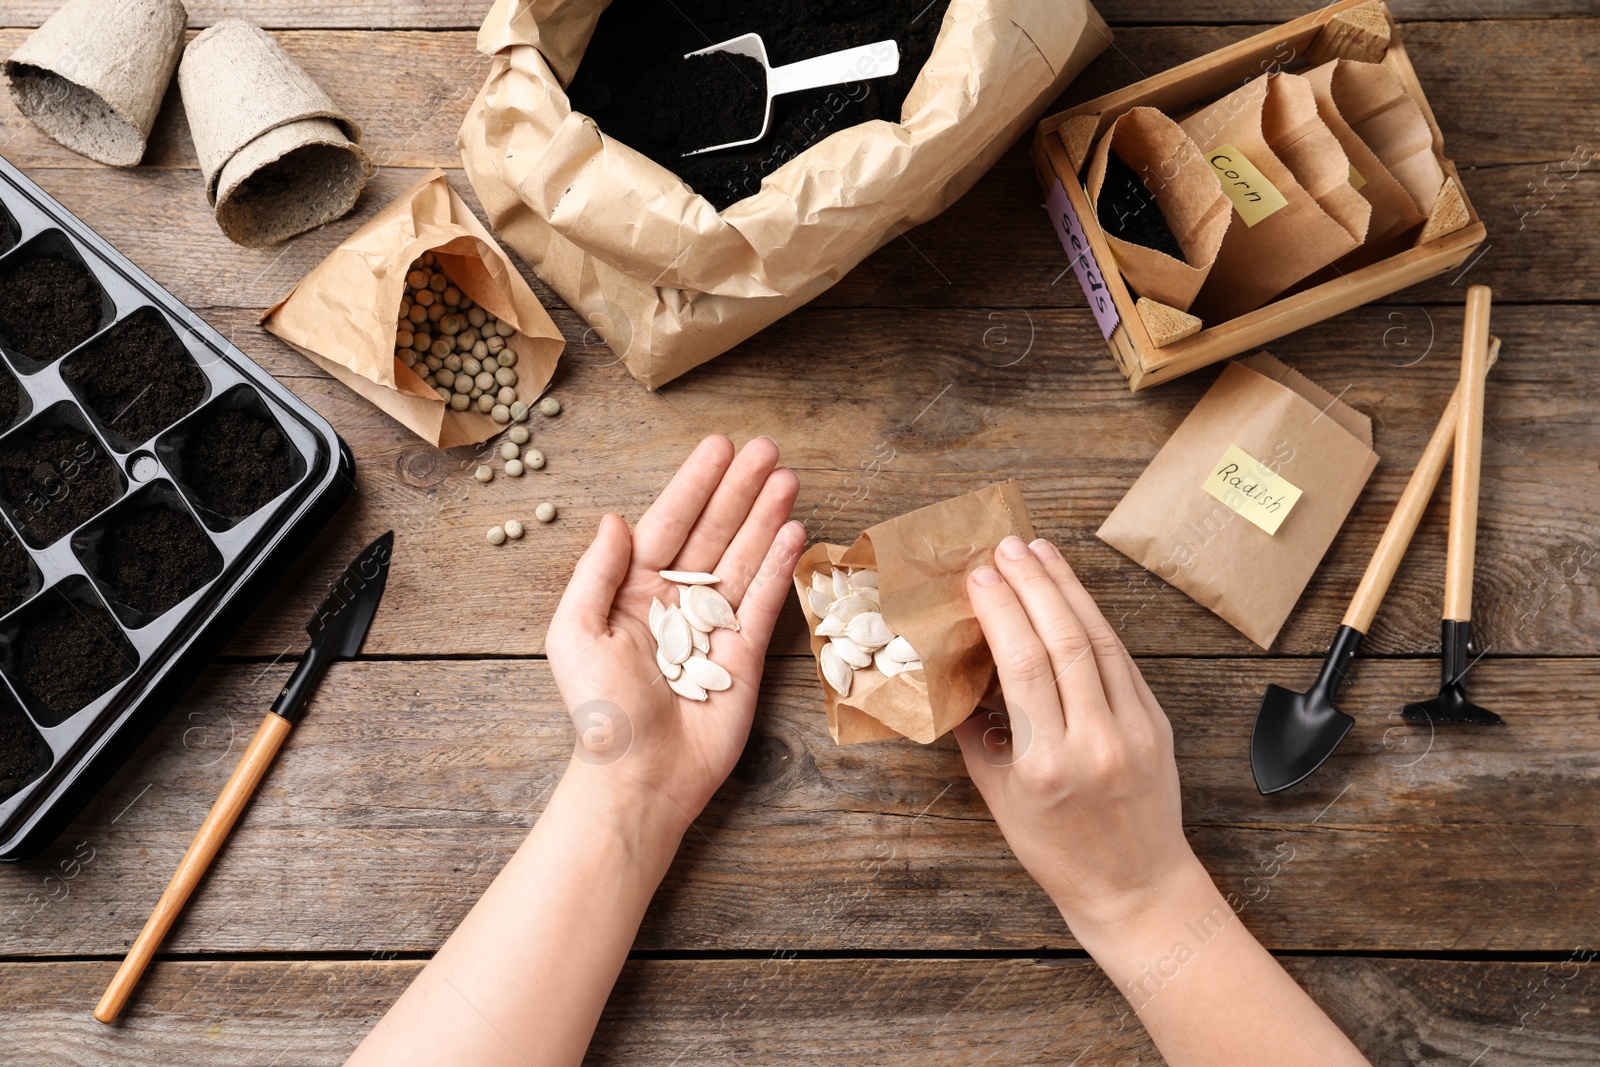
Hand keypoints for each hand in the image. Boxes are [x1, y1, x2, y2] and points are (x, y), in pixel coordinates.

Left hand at [545, 435, 803, 827]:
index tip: (720, 447)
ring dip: (766, 518)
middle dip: (740, 489)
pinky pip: (765, 601)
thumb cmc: (600, 711)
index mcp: (632, 591)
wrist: (638, 776)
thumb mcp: (575, 633)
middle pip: (713, 532)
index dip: (695, 484)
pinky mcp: (745, 655)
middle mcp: (675, 601)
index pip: (669, 523)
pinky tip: (794, 532)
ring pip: (743, 558)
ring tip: (788, 479)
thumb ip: (597, 572)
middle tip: (768, 449)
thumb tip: (615, 519)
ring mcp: (713, 626)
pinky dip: (780, 566)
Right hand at [956, 536, 1199, 939]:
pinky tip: (1072, 594)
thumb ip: (980, 731)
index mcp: (1045, 765)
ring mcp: (1132, 730)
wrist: (1135, 886)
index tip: (979, 577)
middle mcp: (1093, 742)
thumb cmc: (1058, 850)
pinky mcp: (1156, 724)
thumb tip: (963, 667)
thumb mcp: (998, 798)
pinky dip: (1093, 620)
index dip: (1001, 612)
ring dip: (1067, 588)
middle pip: (1062, 641)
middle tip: (1006, 546)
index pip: (1023, 666)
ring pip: (1097, 640)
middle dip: (1032, 584)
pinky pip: (1120, 659)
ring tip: (1039, 552)